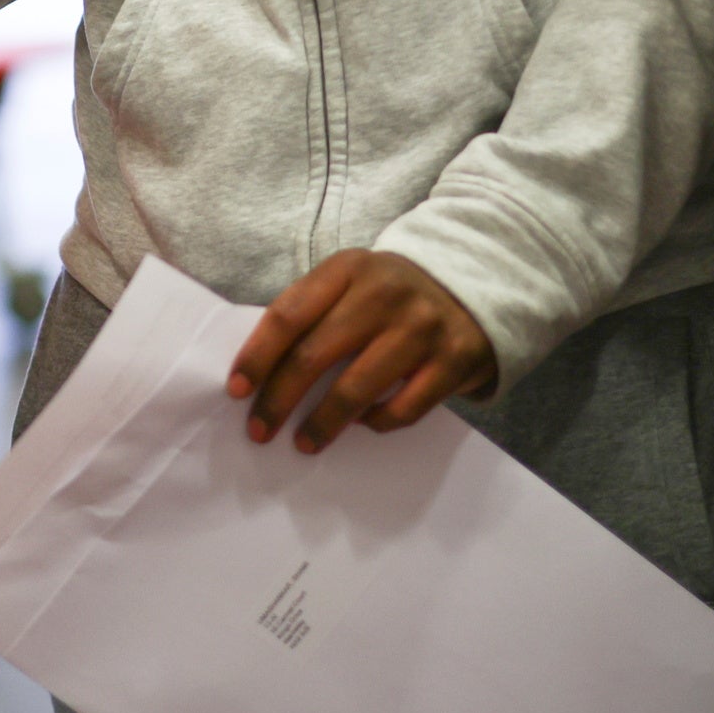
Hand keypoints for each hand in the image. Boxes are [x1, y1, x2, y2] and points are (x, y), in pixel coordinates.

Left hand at [226, 251, 497, 450]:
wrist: (476, 280)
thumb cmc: (393, 291)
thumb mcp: (353, 280)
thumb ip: (315, 311)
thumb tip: (262, 371)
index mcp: (348, 269)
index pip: (288, 315)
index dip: (257, 356)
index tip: (237, 390)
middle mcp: (383, 294)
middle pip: (314, 355)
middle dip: (278, 400)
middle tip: (259, 431)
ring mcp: (421, 327)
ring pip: (355, 389)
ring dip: (322, 423)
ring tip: (304, 443)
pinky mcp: (454, 360)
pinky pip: (403, 408)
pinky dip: (376, 423)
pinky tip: (362, 425)